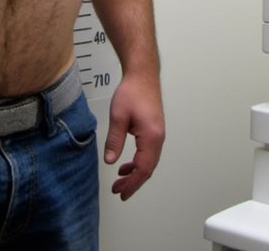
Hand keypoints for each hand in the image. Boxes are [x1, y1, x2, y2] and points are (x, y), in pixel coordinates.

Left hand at [103, 71, 164, 199]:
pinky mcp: (154, 131)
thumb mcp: (118, 117)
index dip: (132, 184)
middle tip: (118, 190)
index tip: (122, 193)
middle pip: (148, 168)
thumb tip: (110, 160)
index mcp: (151, 137)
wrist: (142, 75)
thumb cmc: (132, 92)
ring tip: (119, 180)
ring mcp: (158, 135)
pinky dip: (137, 162)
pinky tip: (126, 164)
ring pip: (148, 161)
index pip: (143, 168)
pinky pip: (147, 153)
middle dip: (133, 182)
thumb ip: (114, 140)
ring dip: (135, 173)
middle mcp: (158, 138)